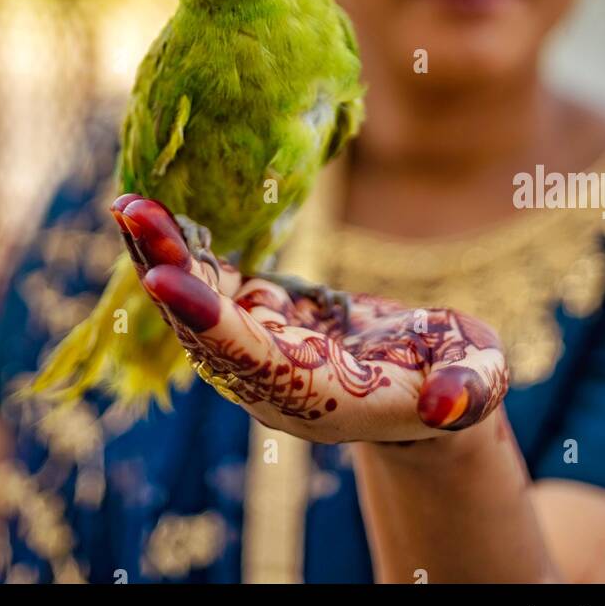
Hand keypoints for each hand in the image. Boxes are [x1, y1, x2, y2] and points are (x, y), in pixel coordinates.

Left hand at [111, 194, 508, 445]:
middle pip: (206, 329)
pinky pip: (211, 285)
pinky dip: (184, 250)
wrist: (427, 392)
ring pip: (197, 304)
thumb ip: (465, 391)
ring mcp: (258, 353)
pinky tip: (154, 213)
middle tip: (131, 211)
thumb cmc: (456, 382)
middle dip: (168, 270)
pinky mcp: (259, 321)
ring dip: (163, 253)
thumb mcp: (475, 382)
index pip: (251, 358)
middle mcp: (272, 383)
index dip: (209, 318)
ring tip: (128, 201)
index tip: (162, 278)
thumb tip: (447, 404)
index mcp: (317, 398)